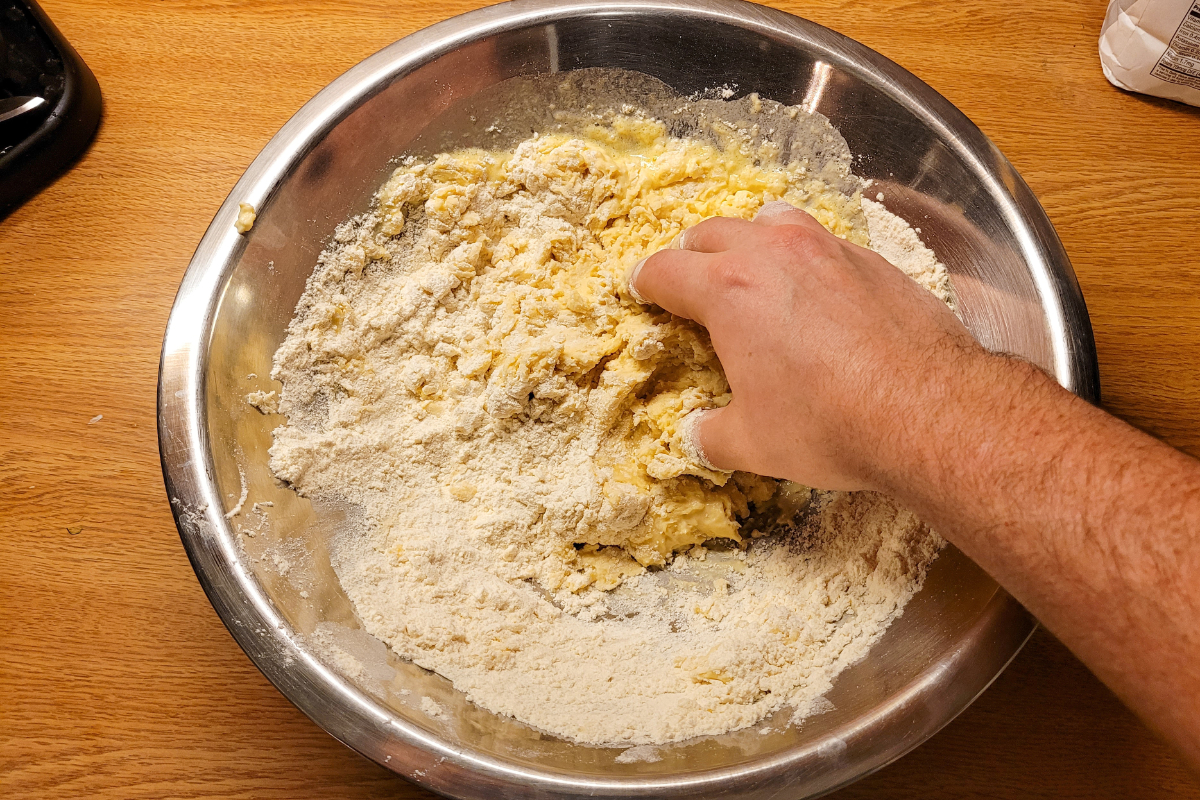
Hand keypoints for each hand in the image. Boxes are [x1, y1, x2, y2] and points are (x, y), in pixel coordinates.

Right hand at [630, 201, 980, 490]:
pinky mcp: (873, 258)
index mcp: (728, 290)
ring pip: (771, 219)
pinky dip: (802, 255)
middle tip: (688, 281)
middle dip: (691, 255)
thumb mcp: (752, 443)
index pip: (666, 270)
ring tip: (750, 267)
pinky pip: (821, 239)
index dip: (646, 284)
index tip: (643, 292)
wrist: (930, 411)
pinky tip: (813, 290)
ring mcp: (827, 248)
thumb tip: (697, 435)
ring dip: (749, 239)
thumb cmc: (830, 423)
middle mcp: (774, 253)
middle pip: (712, 232)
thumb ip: (710, 434)